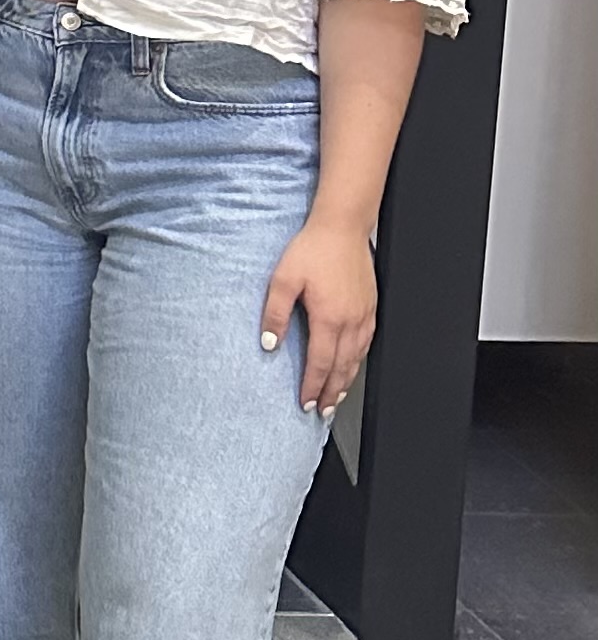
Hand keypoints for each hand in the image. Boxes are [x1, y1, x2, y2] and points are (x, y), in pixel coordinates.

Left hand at [262, 211, 378, 419]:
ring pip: (357, 359)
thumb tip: (269, 344)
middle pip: (342, 367)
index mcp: (329, 317)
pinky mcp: (370, 307)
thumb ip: (275, 313)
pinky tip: (352, 366)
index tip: (305, 402)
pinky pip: (366, 344)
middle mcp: (351, 321)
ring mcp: (364, 315)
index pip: (320, 362)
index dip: (312, 386)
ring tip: (335, 398)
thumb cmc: (312, 249)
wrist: (342, 228)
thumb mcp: (283, 279)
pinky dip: (358, 361)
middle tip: (321, 411)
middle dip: (330, 393)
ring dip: (346, 382)